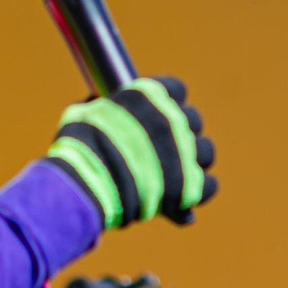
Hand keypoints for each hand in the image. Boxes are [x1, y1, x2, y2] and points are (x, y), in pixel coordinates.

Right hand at [46, 76, 218, 227]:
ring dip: (194, 161)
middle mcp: (173, 119)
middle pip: (194, 120)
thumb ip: (101, 107)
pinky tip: (185, 197)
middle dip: (182, 133)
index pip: (177, 89)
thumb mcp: (83, 115)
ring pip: (206, 151)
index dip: (170, 103)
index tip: (159, 117)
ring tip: (175, 174)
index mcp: (151, 95)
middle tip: (165, 150)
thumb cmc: (78, 149)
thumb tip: (98, 102)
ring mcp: (185, 151)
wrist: (84, 185)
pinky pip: (209, 185)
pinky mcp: (191, 185)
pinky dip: (199, 192)